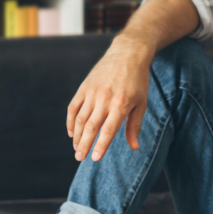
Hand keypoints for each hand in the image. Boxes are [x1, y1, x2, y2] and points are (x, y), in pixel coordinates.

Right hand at [67, 35, 151, 161]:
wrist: (128, 54)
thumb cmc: (138, 82)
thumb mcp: (141, 103)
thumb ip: (135, 126)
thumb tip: (134, 147)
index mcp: (121, 104)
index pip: (108, 130)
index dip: (101, 146)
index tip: (95, 158)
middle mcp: (105, 99)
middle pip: (91, 127)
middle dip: (84, 145)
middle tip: (80, 158)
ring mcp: (92, 92)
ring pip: (80, 119)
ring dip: (77, 136)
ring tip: (77, 148)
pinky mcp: (84, 87)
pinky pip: (73, 107)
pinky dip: (71, 121)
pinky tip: (72, 132)